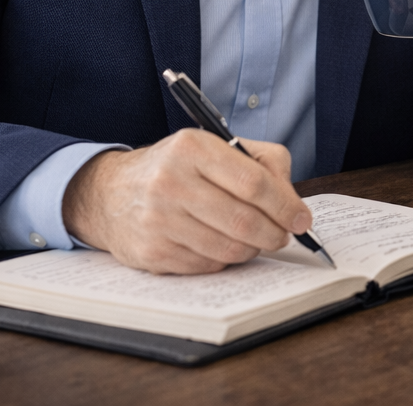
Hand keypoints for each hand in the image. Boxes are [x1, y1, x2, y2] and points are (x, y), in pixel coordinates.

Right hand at [61, 129, 311, 273]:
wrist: (111, 193)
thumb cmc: (176, 168)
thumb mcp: (215, 146)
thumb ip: (263, 162)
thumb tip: (292, 202)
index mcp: (192, 147)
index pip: (253, 183)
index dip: (285, 206)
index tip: (301, 219)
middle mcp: (170, 182)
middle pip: (243, 221)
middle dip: (274, 234)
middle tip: (283, 235)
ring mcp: (158, 220)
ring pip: (228, 249)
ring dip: (251, 249)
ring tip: (253, 239)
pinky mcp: (151, 253)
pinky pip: (207, 266)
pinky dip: (223, 260)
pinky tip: (219, 244)